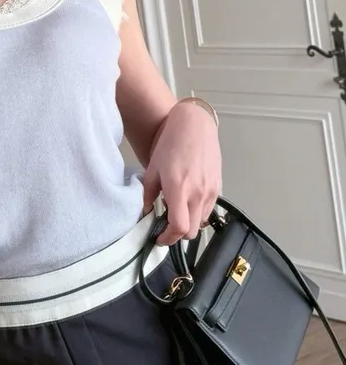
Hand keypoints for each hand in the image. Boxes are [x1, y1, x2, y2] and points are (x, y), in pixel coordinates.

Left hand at [142, 102, 221, 245]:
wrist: (195, 126)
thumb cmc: (170, 144)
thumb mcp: (153, 169)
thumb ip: (148, 194)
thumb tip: (145, 212)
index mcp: (179, 189)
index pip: (179, 227)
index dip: (168, 238)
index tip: (159, 238)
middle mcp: (198, 193)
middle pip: (192, 231)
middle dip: (178, 234)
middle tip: (166, 227)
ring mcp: (211, 191)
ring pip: (201, 222)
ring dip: (189, 223)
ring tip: (177, 210)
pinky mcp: (218, 187)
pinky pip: (208, 209)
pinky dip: (198, 212)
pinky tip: (188, 200)